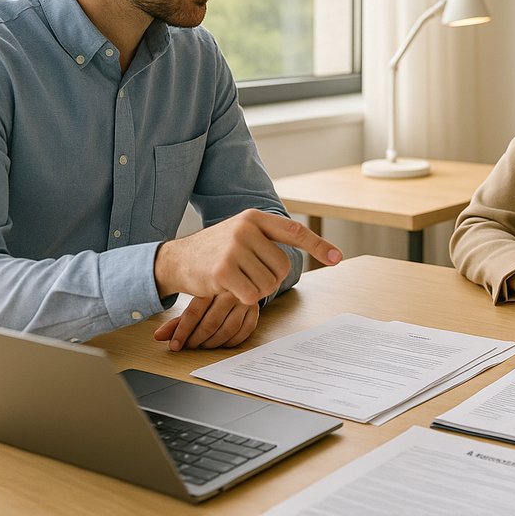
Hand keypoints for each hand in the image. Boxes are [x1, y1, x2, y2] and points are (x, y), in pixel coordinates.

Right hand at [154, 209, 341, 302]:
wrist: (177, 260)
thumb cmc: (215, 251)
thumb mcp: (241, 234)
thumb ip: (268, 239)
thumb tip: (308, 248)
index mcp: (254, 217)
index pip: (294, 231)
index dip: (318, 245)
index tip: (337, 258)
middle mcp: (246, 228)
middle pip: (283, 266)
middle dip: (272, 278)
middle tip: (251, 277)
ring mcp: (234, 248)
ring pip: (269, 282)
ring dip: (257, 289)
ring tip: (237, 281)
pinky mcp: (223, 271)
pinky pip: (252, 294)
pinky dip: (245, 298)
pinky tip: (229, 289)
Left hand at [154, 294, 258, 350]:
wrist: (237, 277)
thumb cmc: (212, 294)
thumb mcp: (194, 302)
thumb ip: (178, 320)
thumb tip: (158, 337)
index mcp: (211, 285)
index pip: (194, 312)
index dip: (182, 332)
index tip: (174, 345)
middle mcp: (230, 292)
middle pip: (211, 323)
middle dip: (197, 339)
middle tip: (189, 345)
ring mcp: (245, 301)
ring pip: (228, 329)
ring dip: (213, 343)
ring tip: (203, 345)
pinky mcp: (255, 311)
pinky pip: (243, 332)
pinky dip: (230, 342)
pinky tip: (221, 342)